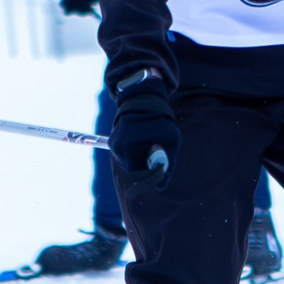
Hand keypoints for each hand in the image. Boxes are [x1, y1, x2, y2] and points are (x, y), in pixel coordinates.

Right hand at [108, 68, 178, 188]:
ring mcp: (114, 144)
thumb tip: (161, 185)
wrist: (144, 98)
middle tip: (158, 151)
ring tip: (151, 141)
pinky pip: (127, 156)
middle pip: (134, 171)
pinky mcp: (113, 142)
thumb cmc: (160, 118)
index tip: (162, 166)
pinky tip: (143, 140)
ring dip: (142, 159)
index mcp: (129, 145)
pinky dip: (136, 153)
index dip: (154, 174)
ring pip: (130, 165)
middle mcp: (117, 146)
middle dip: (148, 166)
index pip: (140, 174)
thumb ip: (167, 163)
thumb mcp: (170, 139)